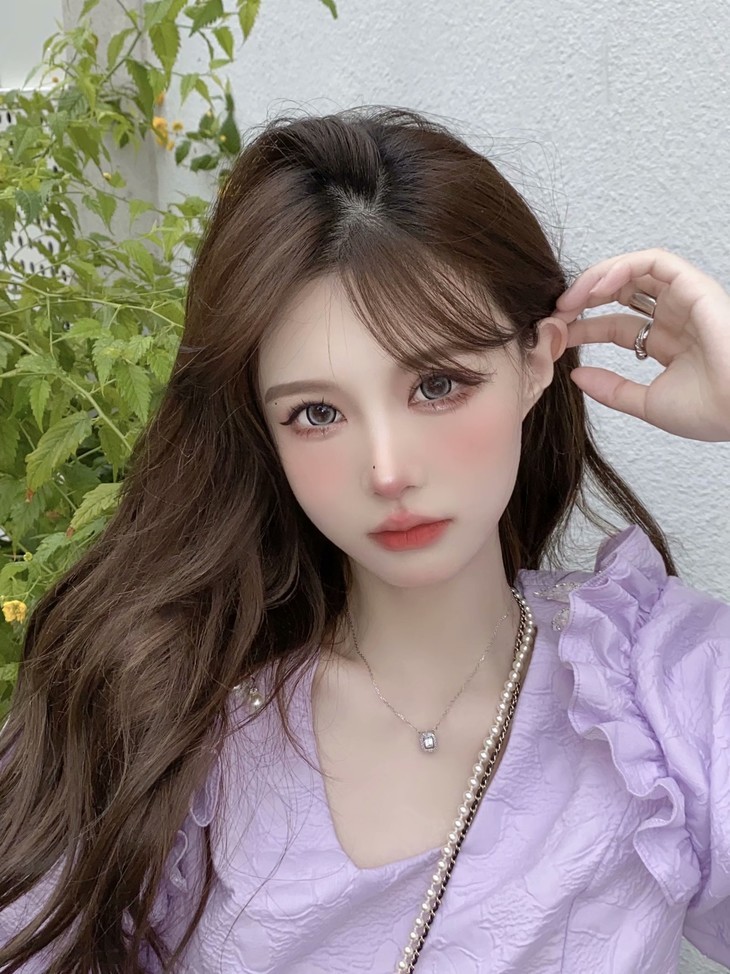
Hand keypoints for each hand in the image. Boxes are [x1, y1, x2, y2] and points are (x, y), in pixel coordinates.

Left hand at [550, 247, 729, 441]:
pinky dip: (622, 267)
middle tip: (556, 312)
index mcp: (667, 343)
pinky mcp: (696, 286)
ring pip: (634, 270)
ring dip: (597, 278)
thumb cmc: (710, 412)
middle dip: (584, 297)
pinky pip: (655, 261)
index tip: (556, 335)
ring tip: (571, 299)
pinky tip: (597, 288)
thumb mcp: (646, 403)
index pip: (615, 325)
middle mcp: (676, 317)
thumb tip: (575, 375)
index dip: (583, 326)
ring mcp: (686, 300)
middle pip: (622, 292)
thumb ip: (612, 389)